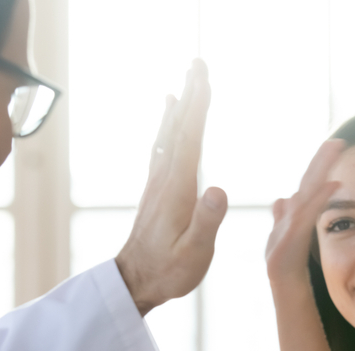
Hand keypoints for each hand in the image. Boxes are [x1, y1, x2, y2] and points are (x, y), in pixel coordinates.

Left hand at [115, 59, 226, 316]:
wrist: (135, 281)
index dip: (198, 108)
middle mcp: (165, 179)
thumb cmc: (168, 271)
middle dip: (191, 95)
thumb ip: (206, 221)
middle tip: (198, 64)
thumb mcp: (194, 254)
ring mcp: (159, 183)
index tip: (204, 79)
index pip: (190, 139)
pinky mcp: (157, 189)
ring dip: (181, 105)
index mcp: (177, 189)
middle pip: (180, 128)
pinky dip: (169, 124)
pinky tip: (169, 113)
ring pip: (170, 134)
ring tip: (188, 81)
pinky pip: (164, 146)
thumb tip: (219, 190)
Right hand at [264, 139, 343, 284]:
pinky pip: (304, 219)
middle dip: (319, 162)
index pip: (306, 188)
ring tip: (333, 151)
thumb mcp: (293, 242)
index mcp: (291, 219)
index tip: (334, 146)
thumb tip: (281, 199)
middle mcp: (286, 221)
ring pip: (302, 197)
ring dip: (318, 173)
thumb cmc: (290, 270)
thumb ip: (286, 222)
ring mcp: (283, 233)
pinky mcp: (284, 247)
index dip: (318, 167)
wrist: (284, 294)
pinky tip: (334, 185)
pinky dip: (319, 199)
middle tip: (337, 140)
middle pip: (304, 186)